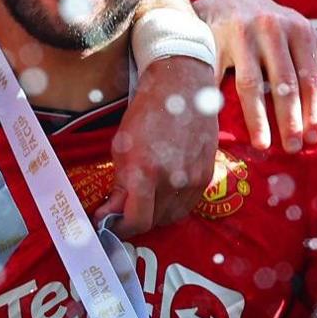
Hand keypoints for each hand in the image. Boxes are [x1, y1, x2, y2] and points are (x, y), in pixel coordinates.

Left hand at [104, 57, 221, 234]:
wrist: (182, 89)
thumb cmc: (147, 113)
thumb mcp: (121, 147)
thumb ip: (119, 185)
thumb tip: (110, 213)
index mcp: (145, 172)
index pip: (136, 222)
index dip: (120, 228)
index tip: (109, 223)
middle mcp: (173, 180)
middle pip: (154, 222)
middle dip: (135, 220)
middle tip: (123, 211)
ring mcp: (193, 179)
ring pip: (172, 217)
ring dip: (155, 215)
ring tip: (144, 201)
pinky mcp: (207, 175)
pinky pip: (188, 205)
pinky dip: (173, 205)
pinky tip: (164, 192)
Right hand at [194, 0, 316, 151]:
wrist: (228, 1)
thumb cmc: (272, 25)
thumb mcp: (301, 31)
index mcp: (298, 29)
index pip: (310, 77)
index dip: (313, 109)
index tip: (313, 137)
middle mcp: (272, 28)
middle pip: (284, 83)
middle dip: (290, 119)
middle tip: (293, 147)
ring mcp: (241, 34)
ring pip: (252, 84)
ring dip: (258, 118)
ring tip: (263, 144)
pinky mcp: (213, 40)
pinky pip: (217, 78)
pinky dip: (218, 102)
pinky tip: (222, 126)